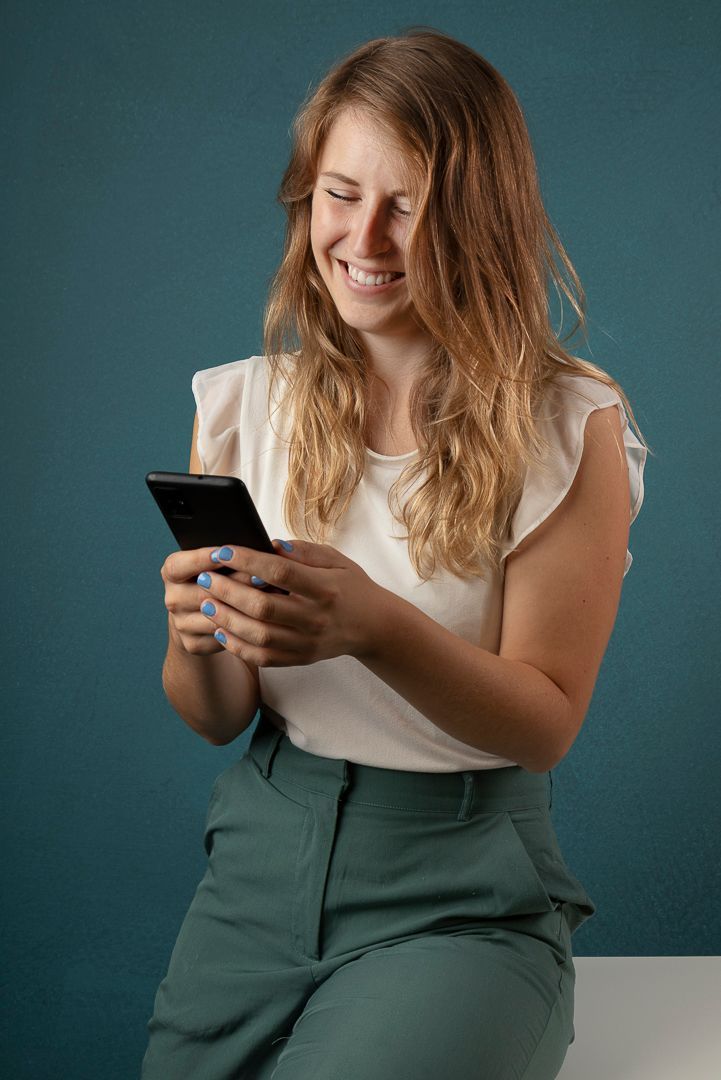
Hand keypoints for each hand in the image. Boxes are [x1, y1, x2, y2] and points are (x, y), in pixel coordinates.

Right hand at [160, 545, 259, 655]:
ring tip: (272, 600)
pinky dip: (242, 630)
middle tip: (265, 578)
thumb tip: (270, 547)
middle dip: (236, 584)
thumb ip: (233, 554)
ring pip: (215, 617)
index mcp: (172, 572)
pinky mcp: (193, 644)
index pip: (180, 565)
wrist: (201, 617)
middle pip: (203, 592)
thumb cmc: (219, 580)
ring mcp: (180, 623)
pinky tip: (263, 622)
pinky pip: (221, 637)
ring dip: (244, 610)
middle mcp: (173, 598)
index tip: (226, 553)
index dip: (201, 558)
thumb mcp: (219, 562)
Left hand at [193, 539, 384, 667]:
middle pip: (263, 607)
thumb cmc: (351, 587)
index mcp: (326, 588)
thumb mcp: (336, 560)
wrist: (374, 626)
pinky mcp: (301, 659)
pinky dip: (238, 646)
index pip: (281, 573)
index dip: (248, 561)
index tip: (223, 552)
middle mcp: (316, 618)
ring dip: (226, 619)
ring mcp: (308, 642)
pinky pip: (263, 657)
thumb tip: (269, 544)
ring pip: (259, 635)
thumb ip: (303, 551)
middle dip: (228, 591)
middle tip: (205, 578)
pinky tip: (221, 630)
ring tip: (206, 602)